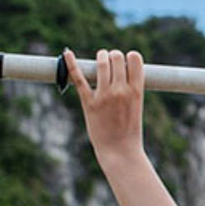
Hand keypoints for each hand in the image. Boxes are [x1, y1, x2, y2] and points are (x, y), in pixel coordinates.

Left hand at [69, 48, 146, 164]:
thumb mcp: (136, 106)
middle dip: (113, 56)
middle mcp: (121, 90)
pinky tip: (67, 53)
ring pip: (101, 62)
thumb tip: (121, 70)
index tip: (125, 66)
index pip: (135, 58)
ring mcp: (104, 95)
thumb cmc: (129, 130)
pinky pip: (79, 78)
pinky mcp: (89, 102)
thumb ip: (130, 88)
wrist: (120, 151)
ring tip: (100, 60)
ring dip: (101, 57)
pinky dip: (71, 64)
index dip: (129, 57)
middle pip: (117, 56)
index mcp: (136, 91)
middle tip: (110, 64)